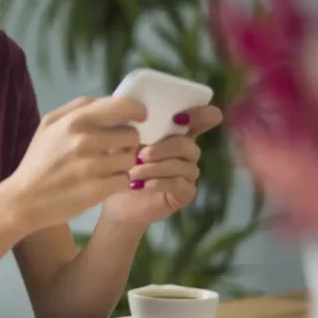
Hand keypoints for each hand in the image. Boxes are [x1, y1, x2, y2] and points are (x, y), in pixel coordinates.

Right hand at [3, 96, 146, 232]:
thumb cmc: (39, 160)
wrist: (24, 199)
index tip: (139, 117)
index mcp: (75, 120)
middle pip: (132, 135)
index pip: (122, 106)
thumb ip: (77, 108)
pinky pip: (124, 180)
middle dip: (127, 143)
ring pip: (130, 159)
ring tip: (107, 168)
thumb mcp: (48, 124)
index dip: (136, 110)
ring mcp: (92, 166)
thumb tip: (107, 102)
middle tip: (115, 150)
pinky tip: (103, 183)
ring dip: (123, 164)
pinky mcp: (97, 190)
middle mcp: (85, 140)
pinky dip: (117, 182)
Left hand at [101, 105, 223, 225]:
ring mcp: (188, 173)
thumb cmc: (120, 168)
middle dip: (163, 148)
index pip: (201, 119)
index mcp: (175, 134)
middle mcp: (186, 152)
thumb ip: (132, 128)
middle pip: (187, 144)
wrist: (116, 203)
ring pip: (183, 165)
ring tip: (133, 173)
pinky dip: (159, 182)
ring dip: (155, 167)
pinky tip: (143, 185)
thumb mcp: (122, 144)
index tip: (181, 118)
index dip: (200, 114)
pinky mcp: (186, 193)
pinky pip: (179, 184)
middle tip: (139, 155)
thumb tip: (133, 114)